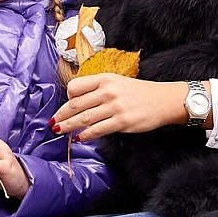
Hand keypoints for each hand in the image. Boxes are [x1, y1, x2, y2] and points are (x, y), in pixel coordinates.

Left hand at [54, 75, 185, 140]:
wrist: (164, 100)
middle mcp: (108, 91)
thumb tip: (77, 103)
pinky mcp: (122, 122)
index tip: (66, 105)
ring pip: (83, 118)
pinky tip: (79, 138)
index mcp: (105, 79)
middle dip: (61, 115)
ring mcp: (115, 107)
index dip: (67, 97)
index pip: (75, 86)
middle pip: (75, 104)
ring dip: (68, 126)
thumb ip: (98, 89)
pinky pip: (97, 130)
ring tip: (59, 130)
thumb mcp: (118, 82)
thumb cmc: (139, 92)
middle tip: (53, 122)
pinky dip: (85, 135)